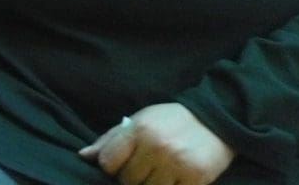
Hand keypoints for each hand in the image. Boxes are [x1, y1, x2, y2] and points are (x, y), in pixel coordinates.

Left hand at [78, 103, 234, 184]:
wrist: (214, 122)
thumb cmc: (170, 121)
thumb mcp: (139, 120)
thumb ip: (110, 140)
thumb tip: (84, 155)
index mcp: (138, 129)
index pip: (108, 162)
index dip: (111, 166)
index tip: (121, 163)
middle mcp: (156, 146)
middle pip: (127, 180)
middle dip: (132, 177)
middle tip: (145, 167)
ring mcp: (176, 164)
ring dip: (151, 184)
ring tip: (159, 172)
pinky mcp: (196, 179)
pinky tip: (173, 178)